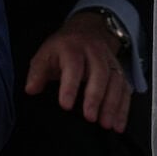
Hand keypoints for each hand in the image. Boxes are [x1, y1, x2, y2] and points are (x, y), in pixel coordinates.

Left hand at [25, 11, 131, 132]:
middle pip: (99, 73)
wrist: (87, 30)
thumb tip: (30, 89)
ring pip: (116, 82)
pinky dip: (124, 108)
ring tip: (106, 124)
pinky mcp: (120, 72)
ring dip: (112, 105)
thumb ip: (37, 73)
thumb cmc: (64, 48)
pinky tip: (119, 124)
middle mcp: (94, 52)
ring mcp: (110, 61)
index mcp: (72, 47)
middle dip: (95, 97)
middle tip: (90, 117)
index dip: (70, 86)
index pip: (73, 66)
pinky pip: (126, 90)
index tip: (66, 105)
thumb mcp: (45, 54)